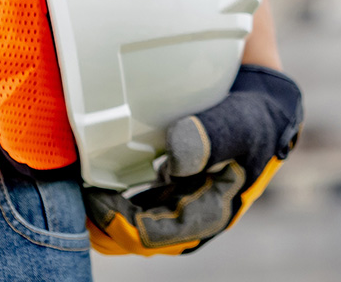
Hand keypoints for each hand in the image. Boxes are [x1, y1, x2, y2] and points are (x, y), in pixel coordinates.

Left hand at [84, 65, 302, 254]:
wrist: (268, 104)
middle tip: (72, 205)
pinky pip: (139, 203)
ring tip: (76, 199)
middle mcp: (195, 215)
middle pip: (140, 236)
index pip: (155, 235)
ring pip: (137, 223)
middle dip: (104, 228)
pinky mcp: (174, 186)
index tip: (91, 201)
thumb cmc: (258, 117)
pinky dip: (116, 197)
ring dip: (106, 216)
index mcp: (212, 213)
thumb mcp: (242, 123)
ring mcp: (183, 202)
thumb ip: (212, 138)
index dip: (119, 224)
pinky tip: (95, 183)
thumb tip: (175, 161)